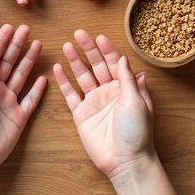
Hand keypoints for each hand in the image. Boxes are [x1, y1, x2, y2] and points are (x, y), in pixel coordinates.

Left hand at [0, 24, 47, 175]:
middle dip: (16, 46)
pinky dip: (37, 90)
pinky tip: (44, 78)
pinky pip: (31, 100)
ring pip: (21, 77)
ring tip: (38, 45)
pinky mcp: (18, 117)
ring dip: (28, 61)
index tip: (8, 28)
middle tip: (26, 29)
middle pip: (8, 63)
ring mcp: (7, 102)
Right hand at [52, 30, 156, 179]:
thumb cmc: (137, 132)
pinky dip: (64, 82)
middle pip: (97, 65)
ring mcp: (94, 102)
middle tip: (79, 33)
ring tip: (67, 45)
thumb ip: (127, 79)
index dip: (107, 49)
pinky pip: (70, 94)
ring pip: (82, 76)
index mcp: (126, 88)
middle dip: (88, 49)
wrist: (125, 160)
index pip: (115, 63)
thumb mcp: (136, 101)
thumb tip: (124, 58)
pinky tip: (58, 68)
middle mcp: (109, 92)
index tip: (99, 37)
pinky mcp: (81, 114)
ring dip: (75, 61)